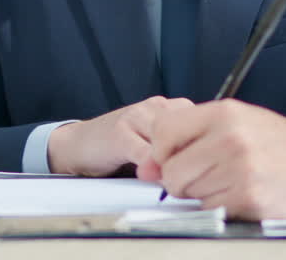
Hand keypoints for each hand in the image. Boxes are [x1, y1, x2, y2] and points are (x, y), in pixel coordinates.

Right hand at [47, 96, 194, 176]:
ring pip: (170, 141)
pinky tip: (152, 176)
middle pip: (191, 131)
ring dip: (173, 163)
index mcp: (169, 107)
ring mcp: (137, 116)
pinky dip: (153, 168)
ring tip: (171, 178)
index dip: (204, 147)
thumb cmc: (119, 145)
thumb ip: (179, 148)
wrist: (78, 144)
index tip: (203, 165)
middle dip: (191, 155)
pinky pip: (146, 153)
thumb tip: (207, 168)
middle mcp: (156, 106)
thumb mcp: (154, 142)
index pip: (202, 123)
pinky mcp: (120, 133)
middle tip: (188, 175)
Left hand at [138, 99, 285, 219]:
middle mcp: (230, 139)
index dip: (162, 151)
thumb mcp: (235, 121)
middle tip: (206, 173)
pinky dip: (219, 206)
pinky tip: (240, 193)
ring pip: (189, 193)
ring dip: (202, 193)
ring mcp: (241, 171)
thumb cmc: (275, 140)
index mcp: (223, 113)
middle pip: (172, 171)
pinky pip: (210, 210)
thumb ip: (189, 137)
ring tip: (230, 180)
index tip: (176, 156)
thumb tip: (146, 168)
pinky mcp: (250, 199)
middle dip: (181, 179)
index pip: (163, 131)